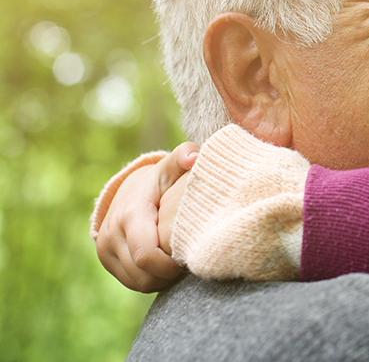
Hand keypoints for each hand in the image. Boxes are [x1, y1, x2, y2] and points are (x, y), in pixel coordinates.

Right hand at [95, 143, 197, 291]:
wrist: (128, 189)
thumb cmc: (159, 181)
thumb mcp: (170, 168)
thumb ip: (183, 158)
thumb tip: (193, 157)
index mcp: (131, 216)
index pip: (147, 256)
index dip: (170, 265)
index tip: (188, 258)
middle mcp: (112, 235)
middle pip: (143, 274)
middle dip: (169, 274)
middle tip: (188, 262)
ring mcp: (105, 250)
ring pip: (138, 282)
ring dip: (161, 280)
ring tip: (179, 265)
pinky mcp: (106, 259)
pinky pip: (132, 282)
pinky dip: (151, 280)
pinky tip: (167, 268)